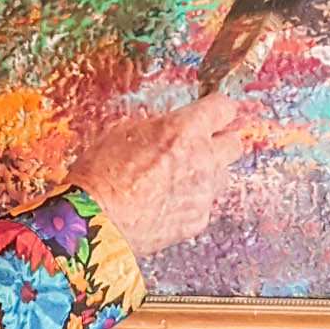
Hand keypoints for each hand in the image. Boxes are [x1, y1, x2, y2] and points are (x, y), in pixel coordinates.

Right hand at [70, 96, 244, 255]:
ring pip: (222, 176)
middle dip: (220, 142)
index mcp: (185, 130)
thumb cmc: (101, 173)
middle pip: (235, 143)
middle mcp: (203, 159)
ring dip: (207, 173)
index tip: (213, 113)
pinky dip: (192, 202)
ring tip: (178, 178)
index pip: (224, 108)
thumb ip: (160, 128)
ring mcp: (204, 193)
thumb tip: (171, 128)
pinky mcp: (199, 220)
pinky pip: (205, 205)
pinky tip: (167, 203)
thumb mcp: (126, 131)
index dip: (218, 110)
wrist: (95, 220)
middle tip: (200, 146)